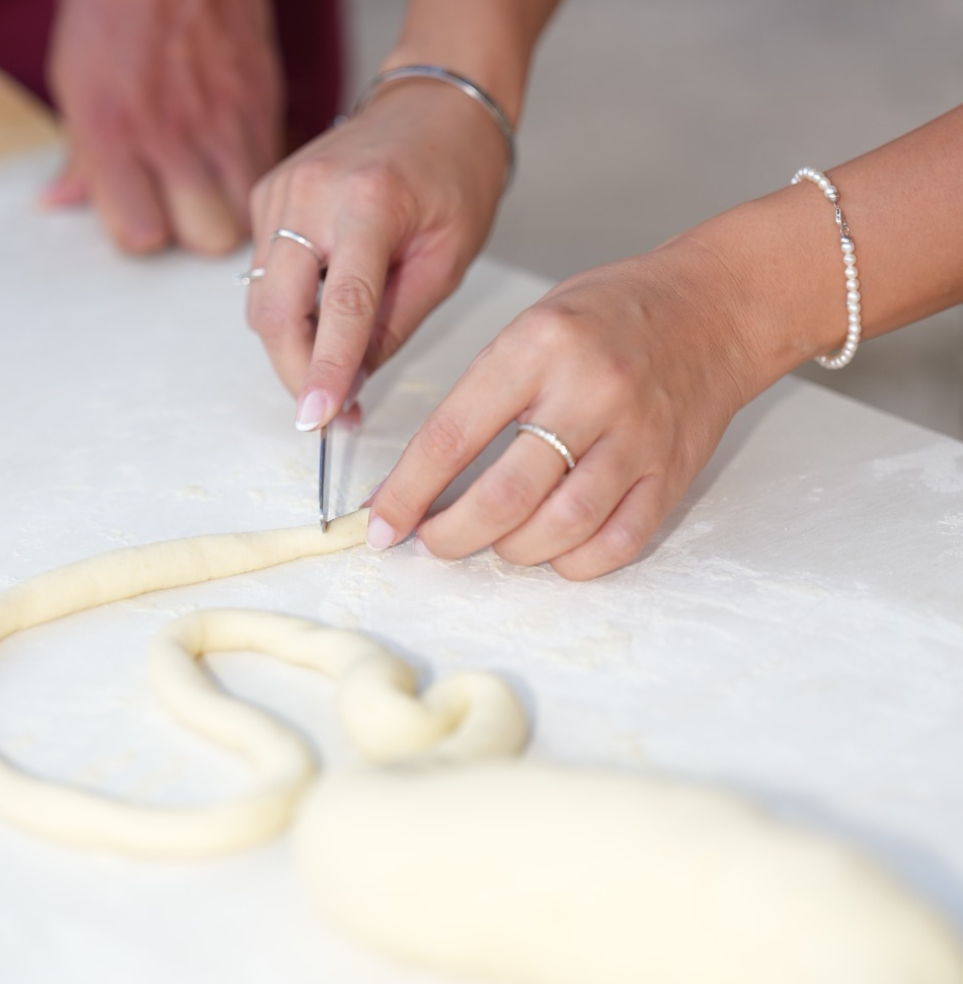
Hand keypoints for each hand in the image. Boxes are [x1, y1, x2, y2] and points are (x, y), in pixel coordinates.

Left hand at [45, 0, 283, 255]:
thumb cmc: (119, 10)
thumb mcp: (75, 78)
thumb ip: (78, 154)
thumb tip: (61, 202)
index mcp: (113, 130)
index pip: (139, 234)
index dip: (141, 229)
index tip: (140, 210)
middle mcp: (171, 135)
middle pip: (205, 240)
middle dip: (195, 230)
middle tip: (182, 202)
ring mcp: (225, 127)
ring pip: (246, 220)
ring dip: (230, 215)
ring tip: (213, 188)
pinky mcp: (263, 113)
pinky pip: (267, 180)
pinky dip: (252, 181)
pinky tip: (233, 158)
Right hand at [246, 79, 509, 428]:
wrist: (434, 104)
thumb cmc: (455, 176)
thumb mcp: (447, 259)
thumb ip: (395, 324)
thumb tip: (353, 382)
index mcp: (369, 201)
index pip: (339, 307)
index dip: (326, 371)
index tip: (318, 420)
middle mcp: (310, 191)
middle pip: (276, 311)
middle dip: (296, 374)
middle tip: (330, 413)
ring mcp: (279, 191)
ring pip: (262, 301)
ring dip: (291, 349)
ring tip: (334, 374)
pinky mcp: (266, 197)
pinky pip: (264, 276)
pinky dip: (288, 312)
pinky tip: (323, 321)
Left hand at [366, 237, 759, 579]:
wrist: (718, 306)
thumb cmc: (612, 314)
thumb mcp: (531, 327)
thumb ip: (481, 398)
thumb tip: (422, 479)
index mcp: (539, 347)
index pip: (452, 436)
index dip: (406, 492)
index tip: (380, 524)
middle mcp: (589, 393)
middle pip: (504, 497)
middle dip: (451, 536)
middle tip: (433, 542)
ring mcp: (637, 438)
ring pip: (560, 529)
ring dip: (512, 553)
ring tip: (494, 542)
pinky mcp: (672, 473)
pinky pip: (618, 543)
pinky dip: (575, 563)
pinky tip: (554, 550)